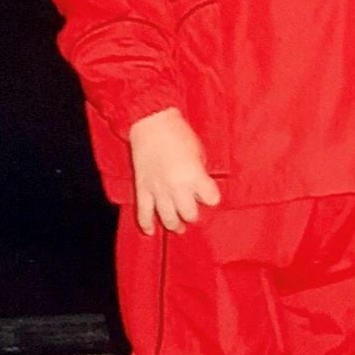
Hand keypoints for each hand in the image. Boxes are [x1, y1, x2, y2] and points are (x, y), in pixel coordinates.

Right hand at [128, 107, 220, 234]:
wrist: (151, 123)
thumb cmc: (178, 132)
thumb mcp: (198, 151)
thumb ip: (200, 172)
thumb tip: (201, 185)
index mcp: (194, 175)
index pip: (211, 199)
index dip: (211, 198)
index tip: (210, 196)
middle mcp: (177, 186)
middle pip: (190, 214)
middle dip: (194, 215)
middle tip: (194, 212)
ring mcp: (158, 190)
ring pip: (168, 219)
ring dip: (175, 225)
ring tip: (179, 227)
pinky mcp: (143, 188)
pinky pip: (143, 213)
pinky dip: (146, 224)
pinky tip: (151, 231)